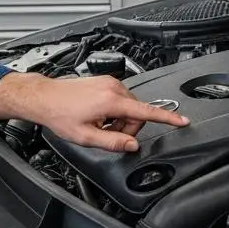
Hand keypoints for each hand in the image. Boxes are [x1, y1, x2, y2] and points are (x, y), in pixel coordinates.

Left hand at [0, 71, 187, 152]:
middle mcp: (113, 87)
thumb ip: (113, 143)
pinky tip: (97, 115)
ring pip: (129, 107)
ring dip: (119, 120)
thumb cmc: (60, 115)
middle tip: (106, 133)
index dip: (167, 118)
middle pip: (137, 113)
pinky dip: (114, 111)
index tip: (183, 121)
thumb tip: (132, 145)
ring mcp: (109, 82)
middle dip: (127, 127)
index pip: (147, 111)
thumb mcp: (86, 136)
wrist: (45, 97)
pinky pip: (120, 100)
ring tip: (98, 124)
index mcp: (111, 101)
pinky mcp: (105, 81)